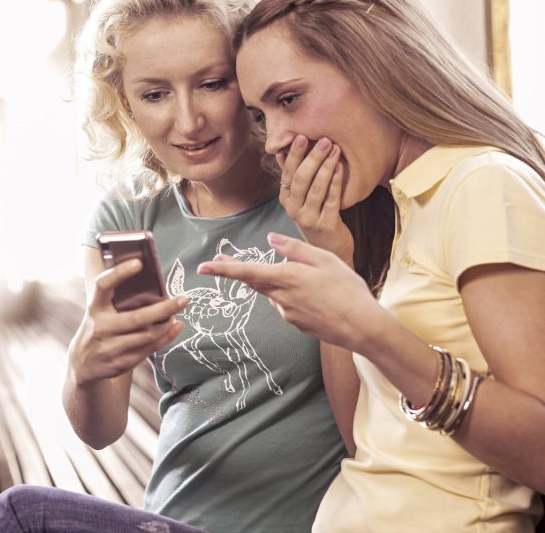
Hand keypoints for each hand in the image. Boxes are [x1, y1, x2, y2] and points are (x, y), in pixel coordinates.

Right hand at [69, 258, 185, 384]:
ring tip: (178, 313)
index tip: (138, 263)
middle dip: (164, 308)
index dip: (119, 273)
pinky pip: (149, 349)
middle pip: (137, 318)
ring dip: (167, 324)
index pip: (103, 285)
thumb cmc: (99, 328)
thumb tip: (152, 282)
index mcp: (95, 307)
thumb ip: (117, 298)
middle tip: (184, 299)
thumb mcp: (100, 311)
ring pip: (147, 335)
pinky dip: (166, 337)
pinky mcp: (120, 364)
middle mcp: (100, 327)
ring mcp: (109, 348)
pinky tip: (175, 328)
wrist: (83, 365)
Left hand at [197, 233, 378, 352]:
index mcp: (287, 277)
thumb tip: (270, 239)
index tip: (203, 267)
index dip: (223, 269)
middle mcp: (281, 297)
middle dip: (235, 270)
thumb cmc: (347, 289)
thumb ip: (294, 249)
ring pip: (273, 292)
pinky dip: (293, 295)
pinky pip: (286, 303)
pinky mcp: (295, 323)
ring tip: (314, 279)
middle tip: (219, 258)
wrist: (362, 327)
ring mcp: (286, 312)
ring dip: (278, 281)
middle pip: (252, 281)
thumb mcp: (324, 260)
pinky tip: (317, 295)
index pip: (247, 272)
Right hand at [278, 135, 353, 264]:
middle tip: (324, 140)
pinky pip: (332, 199)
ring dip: (326, 166)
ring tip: (335, 149)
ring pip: (316, 188)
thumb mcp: (300, 199)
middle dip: (312, 157)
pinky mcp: (326, 225)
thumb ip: (293, 176)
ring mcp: (309, 218)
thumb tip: (281, 151)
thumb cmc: (316, 217)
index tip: (301, 137)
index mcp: (286, 200)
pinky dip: (336, 181)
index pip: (288, 173)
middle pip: (301, 179)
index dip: (294, 155)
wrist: (328, 249)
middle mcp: (294, 210)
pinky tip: (340, 167)